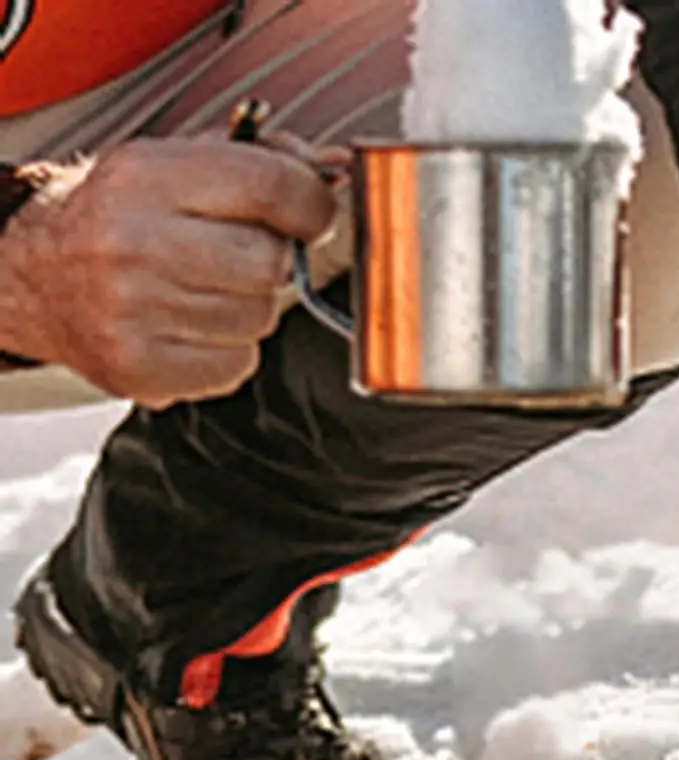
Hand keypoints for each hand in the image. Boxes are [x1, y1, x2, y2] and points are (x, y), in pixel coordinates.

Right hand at [0, 135, 336, 407]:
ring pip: (260, 318)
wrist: (38, 277)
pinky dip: (228, 350)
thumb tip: (329, 172)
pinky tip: (190, 327)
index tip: (312, 214)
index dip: (311, 205)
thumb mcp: (174, 164)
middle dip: (271, 261)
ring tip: (201, 290)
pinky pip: (238, 364)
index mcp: (144, 177)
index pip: (270, 187)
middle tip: (238, 256)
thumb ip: (257, 161)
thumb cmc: (120, 219)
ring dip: (248, 307)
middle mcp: (134, 243)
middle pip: (271, 263)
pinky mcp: (142, 367)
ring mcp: (135, 312)